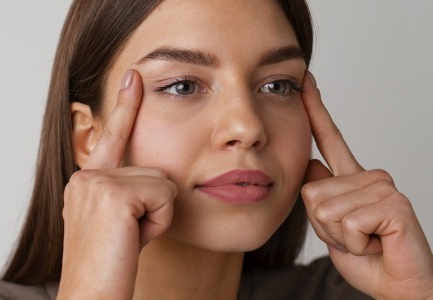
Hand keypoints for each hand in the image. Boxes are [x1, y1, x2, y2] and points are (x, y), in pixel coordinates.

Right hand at [57, 70, 176, 298]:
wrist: (92, 296)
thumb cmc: (107, 268)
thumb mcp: (116, 225)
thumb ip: (125, 195)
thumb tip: (156, 181)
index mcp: (85, 183)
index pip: (110, 137)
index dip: (124, 107)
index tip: (133, 76)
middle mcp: (86, 177)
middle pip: (153, 170)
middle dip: (154, 207)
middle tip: (128, 237)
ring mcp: (96, 182)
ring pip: (162, 183)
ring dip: (156, 216)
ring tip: (128, 240)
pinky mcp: (113, 193)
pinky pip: (164, 196)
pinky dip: (159, 222)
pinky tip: (133, 239)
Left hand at [301, 71, 432, 298]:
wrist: (397, 287)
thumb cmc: (368, 258)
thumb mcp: (333, 227)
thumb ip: (322, 195)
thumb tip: (312, 163)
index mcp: (353, 179)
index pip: (331, 138)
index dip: (316, 109)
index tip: (305, 80)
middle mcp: (369, 176)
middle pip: (311, 190)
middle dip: (323, 225)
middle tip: (353, 236)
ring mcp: (383, 186)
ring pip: (325, 209)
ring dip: (339, 236)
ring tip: (366, 240)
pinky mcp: (393, 203)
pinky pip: (345, 223)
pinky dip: (353, 243)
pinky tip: (375, 243)